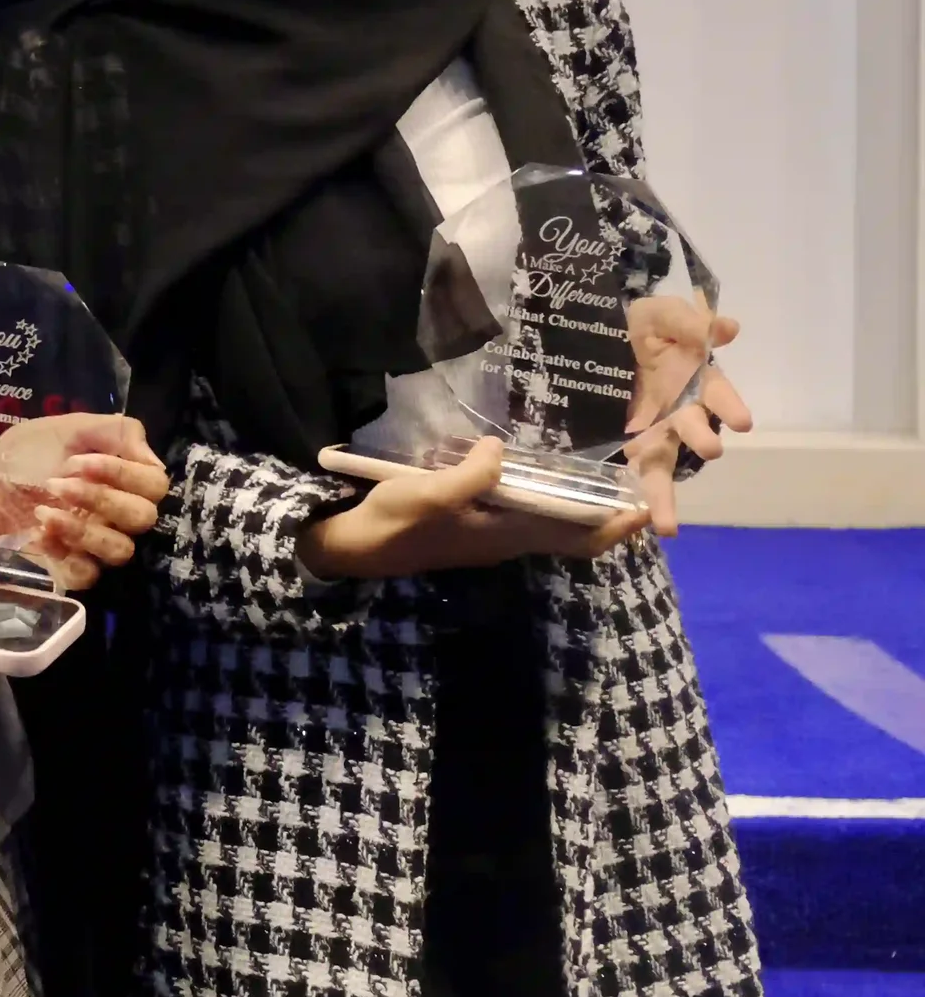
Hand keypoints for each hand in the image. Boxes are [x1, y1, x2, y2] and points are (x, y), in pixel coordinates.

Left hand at [0, 413, 168, 589]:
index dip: (123, 473)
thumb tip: (151, 459)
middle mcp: (117, 515)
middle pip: (143, 518)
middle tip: (57, 483)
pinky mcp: (68, 568)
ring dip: (84, 529)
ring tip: (43, 510)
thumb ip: (115, 432)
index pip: (154, 484)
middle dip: (102, 498)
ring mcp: (95, 545)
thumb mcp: (67, 429)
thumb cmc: (26, 452)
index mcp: (122, 480)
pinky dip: (65, 555)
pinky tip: (39, 535)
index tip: (79, 461)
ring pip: (121, 551)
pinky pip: (86, 575)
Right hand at [296, 437, 648, 580]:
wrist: (354, 547)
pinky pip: (524, 515)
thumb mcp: (427, 493)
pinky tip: (536, 472)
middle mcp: (505, 540)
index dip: (613, 528)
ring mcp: (489, 535)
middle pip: (569, 533)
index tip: (643, 507)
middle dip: (604, 513)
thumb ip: (469, 475)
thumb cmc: (392, 521)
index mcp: (504, 535)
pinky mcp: (472, 526)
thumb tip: (500, 449)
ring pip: (548, 525)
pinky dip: (545, 499)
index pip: (574, 539)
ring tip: (594, 472)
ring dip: (576, 505)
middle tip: (628, 479)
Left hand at [626, 312, 750, 534]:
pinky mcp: (625, 441)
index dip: (728, 404)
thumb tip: (726, 327)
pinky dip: (638, 497)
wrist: (596, 333)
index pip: (716, 393)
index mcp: (693, 379)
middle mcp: (678, 409)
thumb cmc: (641, 326)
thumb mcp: (660, 313)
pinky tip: (639, 525)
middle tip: (710, 449)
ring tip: (666, 525)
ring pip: (662, 465)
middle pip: (692, 429)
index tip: (742, 421)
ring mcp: (651, 429)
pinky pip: (631, 471)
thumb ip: (688, 320)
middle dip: (701, 438)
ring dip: (664, 494)